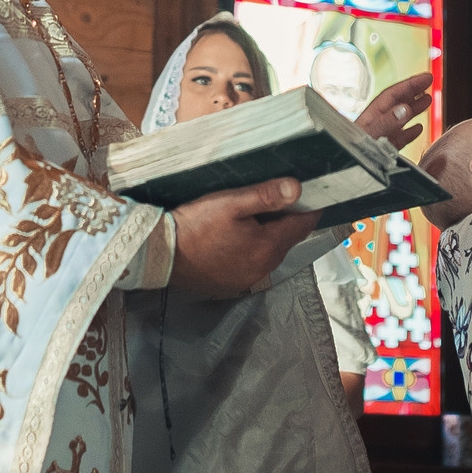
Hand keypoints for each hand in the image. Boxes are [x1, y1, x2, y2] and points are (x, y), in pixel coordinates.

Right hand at [167, 178, 322, 297]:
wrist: (161, 254)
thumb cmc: (196, 225)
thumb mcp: (230, 203)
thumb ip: (266, 196)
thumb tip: (298, 188)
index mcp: (268, 247)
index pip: (303, 225)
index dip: (309, 207)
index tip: (310, 192)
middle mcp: (264, 268)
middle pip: (288, 239)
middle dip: (288, 219)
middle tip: (278, 198)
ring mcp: (248, 279)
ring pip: (272, 252)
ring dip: (270, 235)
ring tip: (255, 215)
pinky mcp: (233, 284)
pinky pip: (254, 263)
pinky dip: (254, 249)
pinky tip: (238, 237)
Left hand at [354, 71, 432, 151]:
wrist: (343, 174)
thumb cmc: (351, 155)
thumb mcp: (369, 137)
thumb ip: (386, 123)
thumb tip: (405, 108)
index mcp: (371, 117)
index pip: (393, 95)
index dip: (410, 85)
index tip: (426, 77)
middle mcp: (375, 124)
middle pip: (396, 103)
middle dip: (412, 91)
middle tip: (429, 82)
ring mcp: (379, 137)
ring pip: (399, 118)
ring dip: (413, 108)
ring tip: (427, 100)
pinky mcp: (382, 151)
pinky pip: (398, 138)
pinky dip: (409, 132)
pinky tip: (418, 128)